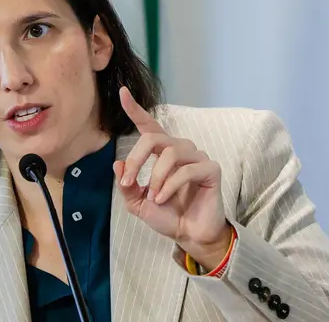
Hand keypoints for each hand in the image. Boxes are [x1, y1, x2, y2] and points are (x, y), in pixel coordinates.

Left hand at [114, 87, 232, 269]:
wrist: (189, 235)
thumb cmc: (167, 215)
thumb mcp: (137, 202)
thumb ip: (127, 184)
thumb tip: (117, 163)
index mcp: (161, 152)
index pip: (148, 126)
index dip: (135, 109)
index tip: (122, 92)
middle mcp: (179, 149)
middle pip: (154, 139)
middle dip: (136, 160)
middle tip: (129, 182)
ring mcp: (197, 157)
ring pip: (170, 152)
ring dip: (156, 176)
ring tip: (153, 197)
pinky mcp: (210, 169)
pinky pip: (187, 170)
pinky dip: (170, 185)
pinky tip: (163, 198)